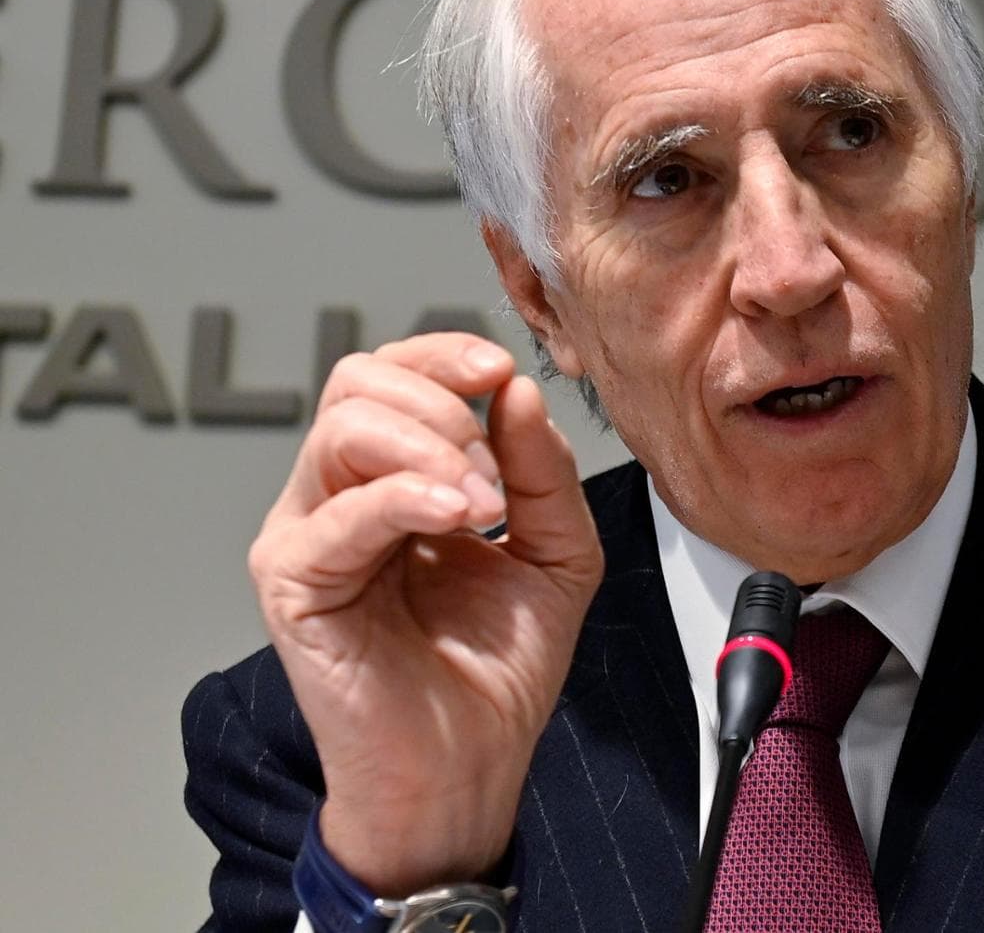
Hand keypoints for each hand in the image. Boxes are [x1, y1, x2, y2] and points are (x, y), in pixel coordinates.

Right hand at [247, 333, 603, 895]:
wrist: (470, 763)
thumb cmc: (498, 666)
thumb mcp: (557, 551)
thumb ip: (543, 470)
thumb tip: (518, 392)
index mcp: (398, 477)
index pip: (395, 374)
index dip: (444, 355)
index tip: (500, 371)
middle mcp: (343, 496)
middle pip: (359, 382)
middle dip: (442, 403)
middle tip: (497, 470)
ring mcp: (310, 534)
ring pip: (343, 429)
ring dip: (432, 447)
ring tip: (485, 504)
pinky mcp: (292, 583)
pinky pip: (336, 511)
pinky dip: (405, 497)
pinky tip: (458, 517)